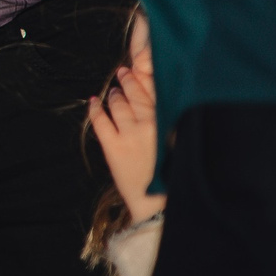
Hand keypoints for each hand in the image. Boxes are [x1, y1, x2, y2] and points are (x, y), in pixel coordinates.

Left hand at [88, 13, 163, 224]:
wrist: (162, 207)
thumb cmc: (176, 176)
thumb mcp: (182, 145)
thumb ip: (175, 123)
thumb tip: (169, 103)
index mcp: (170, 123)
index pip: (155, 92)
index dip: (145, 77)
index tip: (139, 68)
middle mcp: (150, 124)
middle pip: (135, 94)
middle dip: (128, 81)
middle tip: (123, 71)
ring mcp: (130, 134)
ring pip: (118, 105)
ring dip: (115, 94)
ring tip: (114, 90)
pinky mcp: (113, 147)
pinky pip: (100, 120)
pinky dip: (95, 108)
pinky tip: (93, 101)